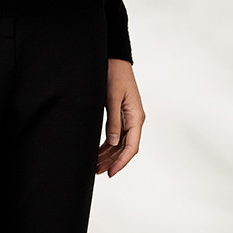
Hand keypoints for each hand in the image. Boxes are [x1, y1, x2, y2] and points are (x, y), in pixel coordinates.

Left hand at [96, 58, 144, 176]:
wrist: (115, 60)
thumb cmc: (115, 75)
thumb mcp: (111, 98)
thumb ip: (113, 121)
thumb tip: (113, 143)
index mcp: (136, 117)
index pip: (131, 146)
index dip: (121, 162)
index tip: (111, 173)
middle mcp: (135, 120)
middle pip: (125, 147)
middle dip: (113, 161)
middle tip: (98, 171)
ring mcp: (129, 118)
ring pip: (120, 143)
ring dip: (109, 154)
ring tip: (96, 165)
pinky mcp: (122, 114)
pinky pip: (117, 134)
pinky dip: (108, 144)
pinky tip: (99, 151)